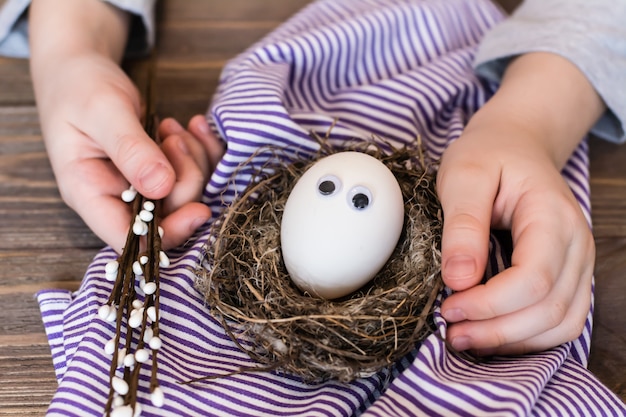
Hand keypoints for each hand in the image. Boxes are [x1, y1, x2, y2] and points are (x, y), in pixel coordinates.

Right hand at [28, 0, 223, 251]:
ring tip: (173, 127)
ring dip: (194, 160)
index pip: (130, 238)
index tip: (199, 210)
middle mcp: (118, 198)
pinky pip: (195, 171)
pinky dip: (202, 149)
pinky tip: (195, 125)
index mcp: (90, 194)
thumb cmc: (79, 86)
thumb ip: (131, 149)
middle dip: (185, 178)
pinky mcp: (160, 170)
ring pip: (188, 194)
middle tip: (173, 137)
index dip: (167, 232)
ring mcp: (142, 185)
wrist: (80, 67)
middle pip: (169, 214)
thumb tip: (161, 188)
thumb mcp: (102, 112)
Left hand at [437, 129, 593, 354]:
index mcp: (552, 216)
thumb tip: (459, 279)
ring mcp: (577, 263)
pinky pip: (560, 321)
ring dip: (512, 340)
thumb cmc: (489, 155)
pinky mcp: (568, 275)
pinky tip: (489, 332)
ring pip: (561, 324)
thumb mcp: (464, 176)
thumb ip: (463, 226)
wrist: (515, 144)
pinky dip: (526, 337)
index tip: (449, 307)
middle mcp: (576, 244)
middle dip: (496, 330)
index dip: (490, 304)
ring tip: (465, 338)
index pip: (534, 279)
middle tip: (450, 331)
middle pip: (549, 309)